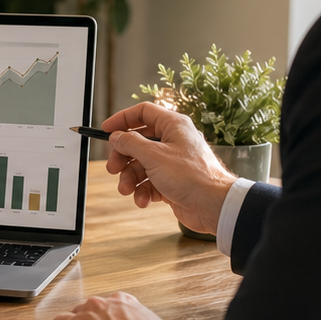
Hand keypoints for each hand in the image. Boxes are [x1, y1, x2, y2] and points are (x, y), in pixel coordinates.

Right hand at [102, 102, 239, 233]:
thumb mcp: (153, 156)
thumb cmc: (192, 177)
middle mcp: (173, 141)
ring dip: (130, 178)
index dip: (123, 119)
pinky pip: (149, 182)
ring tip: (127, 189)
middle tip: (113, 168)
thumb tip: (116, 136)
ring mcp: (172, 163)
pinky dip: (143, 191)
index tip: (106, 130)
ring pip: (141, 165)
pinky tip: (142, 199)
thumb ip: (130, 143)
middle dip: (123, 157)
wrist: (213, 206)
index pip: (143, 113)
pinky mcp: (172, 182)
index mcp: (173, 126)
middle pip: (138, 142)